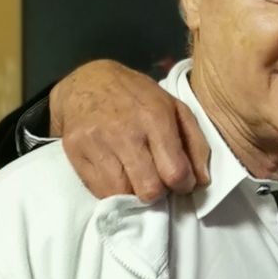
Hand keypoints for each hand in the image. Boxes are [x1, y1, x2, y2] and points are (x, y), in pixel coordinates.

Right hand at [51, 60, 208, 202]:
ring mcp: (97, 143)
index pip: (175, 172)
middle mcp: (125, 131)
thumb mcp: (173, 108)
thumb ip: (194, 143)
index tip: (181, 182)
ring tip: (135, 176)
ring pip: (124, 195)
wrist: (85, 83)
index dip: (183, 185)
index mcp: (155, 117)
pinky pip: (100, 191)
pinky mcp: (75, 152)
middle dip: (158, 192)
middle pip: (149, 190)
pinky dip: (112, 190)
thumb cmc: (136, 97)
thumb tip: (202, 181)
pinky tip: (117, 174)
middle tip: (156, 179)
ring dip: (134, 192)